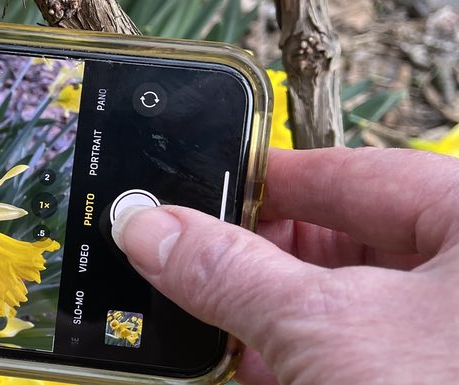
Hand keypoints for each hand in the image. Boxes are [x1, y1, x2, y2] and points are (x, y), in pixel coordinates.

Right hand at [113, 147, 458, 384]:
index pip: (345, 174)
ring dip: (270, 318)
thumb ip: (230, 272)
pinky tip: (251, 369)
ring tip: (205, 323)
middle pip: (342, 241)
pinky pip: (360, 353)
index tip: (191, 196)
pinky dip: (301, 359)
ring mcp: (451, 334)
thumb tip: (155, 230)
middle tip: (183, 267)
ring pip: (347, 304)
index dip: (257, 183)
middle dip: (256, 260)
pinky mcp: (431, 375)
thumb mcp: (324, 329)